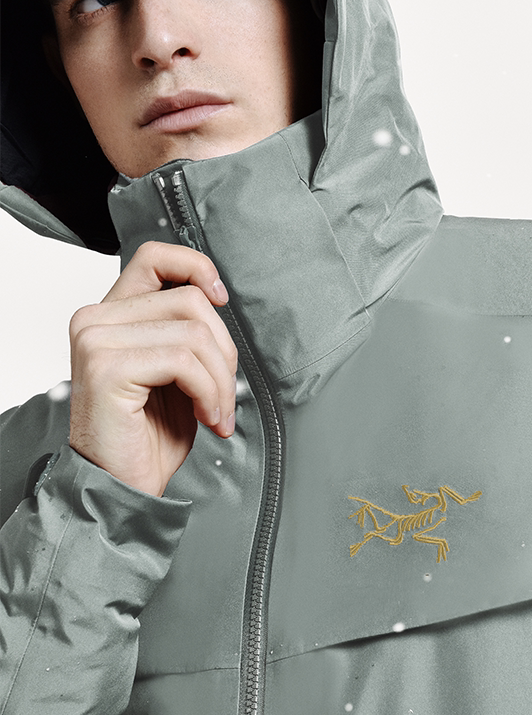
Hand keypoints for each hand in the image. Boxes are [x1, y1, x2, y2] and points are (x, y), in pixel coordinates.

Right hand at [69, 242, 237, 496]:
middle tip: (225, 393)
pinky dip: (210, 392)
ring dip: (222, 380)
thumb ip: (186, 329)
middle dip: (225, 351)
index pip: (155, 257)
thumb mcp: (176, 370)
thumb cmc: (149, 433)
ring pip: (194, 333)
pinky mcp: (107, 368)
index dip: (196, 267)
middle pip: (190, 301)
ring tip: (217, 411)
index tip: (222, 298)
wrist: (121, 485)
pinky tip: (206, 417)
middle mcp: (96, 319)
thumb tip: (219, 301)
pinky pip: (185, 361)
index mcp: (113, 314)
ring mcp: (97, 341)